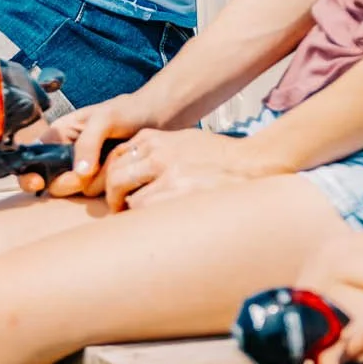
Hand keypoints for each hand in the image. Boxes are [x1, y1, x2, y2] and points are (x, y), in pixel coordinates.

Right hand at [16, 93, 152, 198]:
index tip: (38, 181)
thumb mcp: (103, 120)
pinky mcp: (99, 182)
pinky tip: (115, 172)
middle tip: (84, 174)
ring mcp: (82, 171)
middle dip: (67, 182)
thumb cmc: (126, 111)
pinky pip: (94, 194)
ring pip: (75, 191)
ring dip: (91, 183)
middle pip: (52, 183)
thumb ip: (87, 144)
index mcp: (57, 136)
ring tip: (109, 162)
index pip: (31, 161)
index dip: (29, 174)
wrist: (156, 120)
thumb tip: (79, 174)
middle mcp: (65, 157)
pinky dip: (104, 188)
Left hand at [102, 126, 263, 211]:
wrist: (252, 164)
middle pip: (116, 177)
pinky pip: (149, 212)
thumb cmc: (220, 156)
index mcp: (157, 139)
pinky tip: (155, 224)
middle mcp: (158, 154)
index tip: (113, 189)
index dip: (110, 176)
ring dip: (133, 211)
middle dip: (113, 196)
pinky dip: (148, 220)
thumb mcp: (184, 141)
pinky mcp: (179, 195)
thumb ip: (158, 150)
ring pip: (131, 198)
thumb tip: (136, 166)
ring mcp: (168, 175)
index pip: (117, 156)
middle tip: (118, 209)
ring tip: (139, 220)